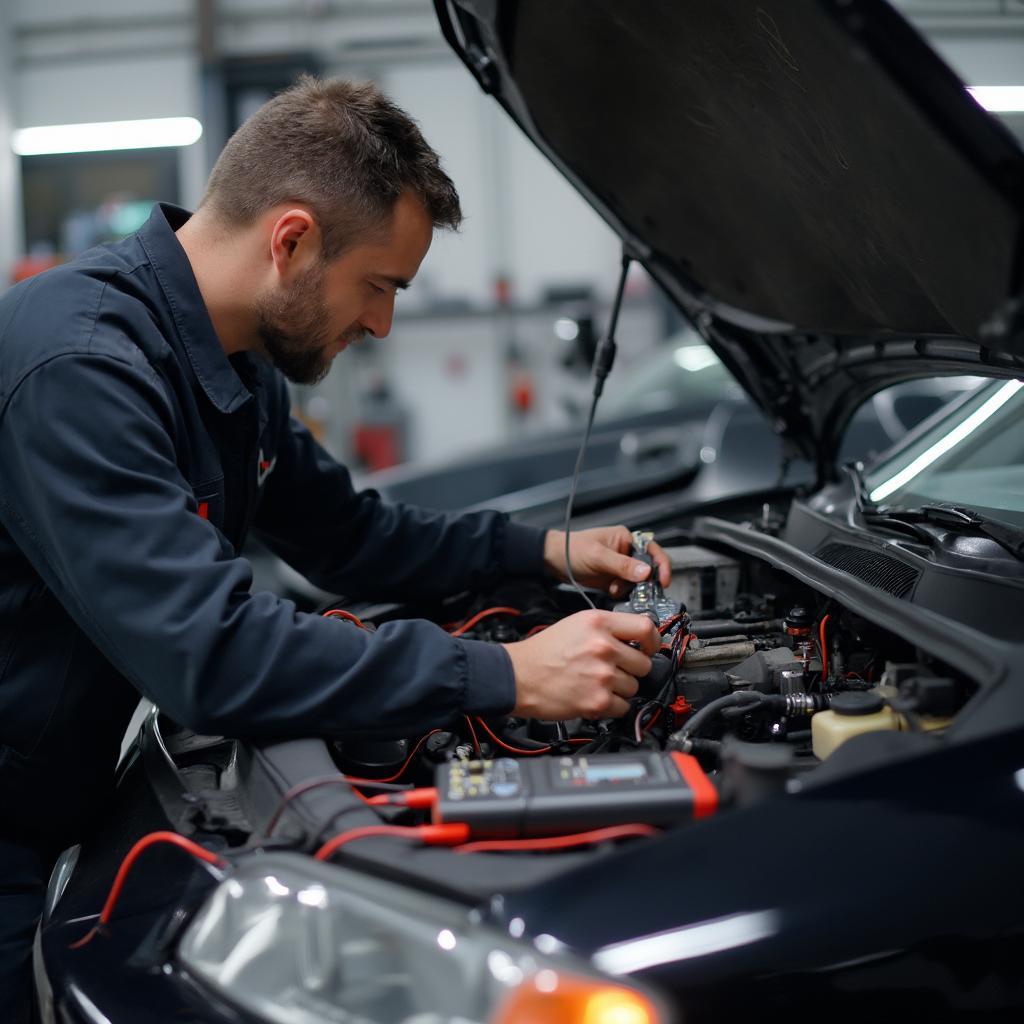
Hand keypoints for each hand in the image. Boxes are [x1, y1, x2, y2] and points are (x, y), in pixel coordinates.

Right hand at [503, 610, 659, 718]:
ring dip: (621, 688)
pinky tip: (595, 696)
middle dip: (632, 669)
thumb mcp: (576, 624)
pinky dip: (612, 706)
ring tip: (597, 682)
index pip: (646, 628)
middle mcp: (603, 647)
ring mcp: (602, 675)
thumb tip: (637, 639)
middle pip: (644, 662)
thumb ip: (608, 628)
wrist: (518, 676)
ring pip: (634, 686)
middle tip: (613, 669)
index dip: (653, 641)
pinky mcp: (597, 700)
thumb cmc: (543, 652)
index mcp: (598, 623)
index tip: (650, 648)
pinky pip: (623, 706)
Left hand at [543, 525, 671, 598]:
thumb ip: (622, 565)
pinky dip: (622, 593)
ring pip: (638, 582)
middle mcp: (626, 552)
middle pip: (648, 569)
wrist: (553, 561)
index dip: (662, 566)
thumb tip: (646, 572)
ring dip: (630, 589)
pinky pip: (626, 589)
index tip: (664, 581)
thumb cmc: (572, 549)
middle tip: (638, 591)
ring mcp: (620, 567)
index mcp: (626, 539)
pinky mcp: (613, 580)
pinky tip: (611, 592)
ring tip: (614, 589)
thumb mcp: (598, 556)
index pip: (652, 551)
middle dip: (643, 582)